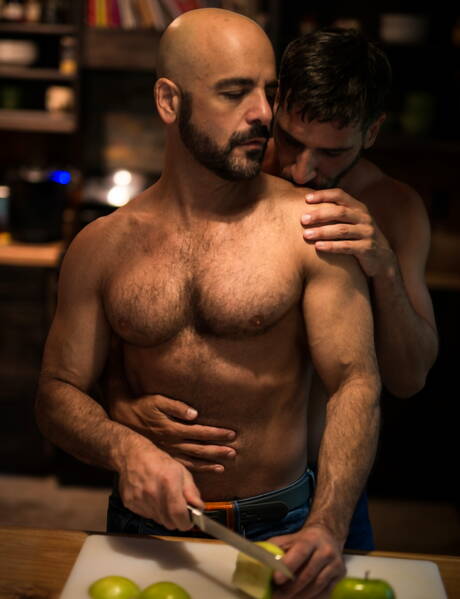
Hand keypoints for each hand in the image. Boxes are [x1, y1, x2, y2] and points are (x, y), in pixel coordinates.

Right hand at [110, 393, 236, 472]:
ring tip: (224, 466)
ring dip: (209, 463)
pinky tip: (207, 471)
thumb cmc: (143, 407)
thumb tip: (194, 413)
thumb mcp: (157, 401)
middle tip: (233, 452)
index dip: (217, 433)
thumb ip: (176, 407)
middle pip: (200, 449)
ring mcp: (169, 453)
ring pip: (193, 461)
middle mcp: (173, 443)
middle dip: (218, 451)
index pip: (200, 432)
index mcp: (173, 428)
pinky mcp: (165, 458)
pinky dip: (197, 470)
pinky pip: (183, 467)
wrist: (123, 421)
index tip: (232, 434)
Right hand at [117, 434, 204, 529]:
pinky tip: (152, 498)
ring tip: (163, 499)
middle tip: (178, 510)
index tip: (189, 522)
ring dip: (164, 515)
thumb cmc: (159, 461)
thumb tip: (199, 508)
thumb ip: (192, 491)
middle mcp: (153, 492)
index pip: (179, 514)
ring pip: (158, 520)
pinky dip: (152, 511)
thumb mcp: (182, 471)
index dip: (186, 523)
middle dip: (176, 520)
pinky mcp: (130, 503)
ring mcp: (139, 499)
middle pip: (169, 523)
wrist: (133, 456)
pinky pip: (146, 516)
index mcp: (168, 482)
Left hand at [269, 524, 345, 598]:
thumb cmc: (303, 540)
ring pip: (317, 585)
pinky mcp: (340, 575)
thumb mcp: (288, 539)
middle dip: (291, 589)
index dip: (288, 566)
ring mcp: (335, 564)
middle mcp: (325, 551)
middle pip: (308, 573)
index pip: (300, 553)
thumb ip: (274, 548)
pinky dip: (312, 598)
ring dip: (300, 596)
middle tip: (277, 597)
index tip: (276, 579)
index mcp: (310, 539)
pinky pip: (326, 592)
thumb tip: (256, 557)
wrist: (327, 535)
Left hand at [301, 189, 392, 276]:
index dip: (323, 195)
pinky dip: (331, 246)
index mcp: (358, 208)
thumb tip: (307, 203)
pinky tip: (318, 247)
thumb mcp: (352, 222)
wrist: (382, 259)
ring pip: (342, 230)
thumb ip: (336, 213)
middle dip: (320, 215)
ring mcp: (367, 233)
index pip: (340, 195)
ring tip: (306, 235)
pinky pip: (347, 246)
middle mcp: (364, 218)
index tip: (306, 198)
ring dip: (322, 232)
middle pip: (340, 212)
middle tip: (303, 219)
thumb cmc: (358, 238)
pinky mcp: (367, 249)